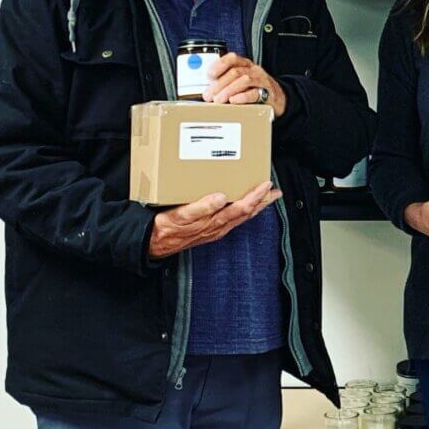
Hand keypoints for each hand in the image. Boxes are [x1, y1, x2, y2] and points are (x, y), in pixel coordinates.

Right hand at [148, 181, 281, 257]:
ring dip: (255, 207)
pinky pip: (232, 220)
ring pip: (241, 218)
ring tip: (266, 198)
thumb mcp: (181, 216)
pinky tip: (243, 208)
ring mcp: (215, 231)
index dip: (256, 197)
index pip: (242, 208)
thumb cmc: (165, 228)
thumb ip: (201, 208)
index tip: (266, 185)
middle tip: (275, 191)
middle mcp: (218, 228)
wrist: (154, 243)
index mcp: (214, 222)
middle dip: (262, 202)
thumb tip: (221, 197)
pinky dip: (242, 212)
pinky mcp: (209, 231)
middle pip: (247, 213)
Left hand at [204, 53, 286, 117]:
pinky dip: (242, 97)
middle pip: (235, 72)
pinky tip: (234, 100)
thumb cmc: (256, 89)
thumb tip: (209, 89)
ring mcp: (261, 81)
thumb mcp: (242, 80)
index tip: (209, 75)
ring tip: (218, 100)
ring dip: (228, 90)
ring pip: (244, 80)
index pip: (232, 58)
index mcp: (246, 64)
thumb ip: (227, 81)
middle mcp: (254, 70)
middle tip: (209, 95)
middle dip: (219, 84)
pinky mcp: (267, 94)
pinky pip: (255, 93)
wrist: (279, 98)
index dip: (219, 65)